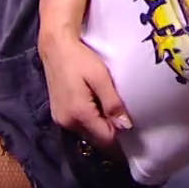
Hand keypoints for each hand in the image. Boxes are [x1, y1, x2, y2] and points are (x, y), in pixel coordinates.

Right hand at [38, 34, 131, 149]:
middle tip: (124, 118)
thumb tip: (126, 127)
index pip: (105, 139)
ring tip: (111, 110)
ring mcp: (60, 119)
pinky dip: (91, 121)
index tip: (132, 130)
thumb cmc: (79, 59)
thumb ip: (112, 103)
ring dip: (100, 127)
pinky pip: (79, 126)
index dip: (120, 138)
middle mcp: (67, 122)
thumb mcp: (101, 77)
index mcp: (79, 114)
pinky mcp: (58, 114)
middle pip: (96, 139)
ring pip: (87, 133)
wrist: (55, 48)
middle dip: (110, 132)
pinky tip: (97, 107)